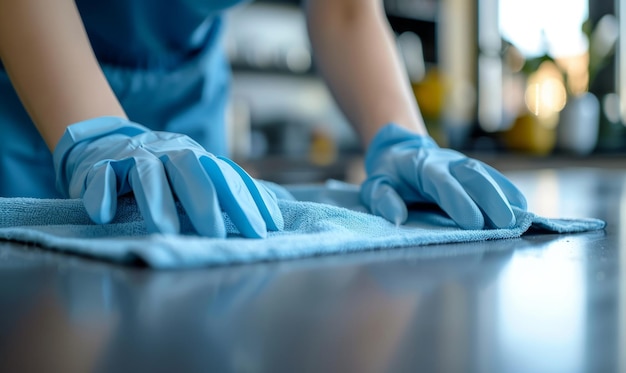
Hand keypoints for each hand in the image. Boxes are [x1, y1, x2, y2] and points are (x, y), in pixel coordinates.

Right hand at [53, 116, 282, 237]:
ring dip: (157, 202)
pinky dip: (102, 195)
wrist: (108, 142)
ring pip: (147, 175)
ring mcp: (134, 158)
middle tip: (215, 236)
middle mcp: (169, 153)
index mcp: (197, 157)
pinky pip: (100, 178)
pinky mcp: (100, 167)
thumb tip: (274, 210)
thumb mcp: (198, 172)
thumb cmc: (164, 167)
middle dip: (205, 203)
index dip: (246, 201)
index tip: (264, 229)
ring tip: (166, 232)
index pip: (227, 176)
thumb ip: (230, 188)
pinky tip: (105, 215)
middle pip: (191, 172)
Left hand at [360, 124, 526, 228]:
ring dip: (504, 196)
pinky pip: (494, 177)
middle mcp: (447, 162)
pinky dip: (508, 191)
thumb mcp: (374, 185)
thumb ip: (382, 199)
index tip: (473, 223)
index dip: (459, 201)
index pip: (443, 182)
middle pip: (473, 175)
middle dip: (491, 199)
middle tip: (506, 224)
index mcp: (422, 166)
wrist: (401, 150)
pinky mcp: (473, 170)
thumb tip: (397, 217)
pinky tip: (522, 208)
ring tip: (520, 219)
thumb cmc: (388, 174)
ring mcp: (463, 164)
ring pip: (487, 175)